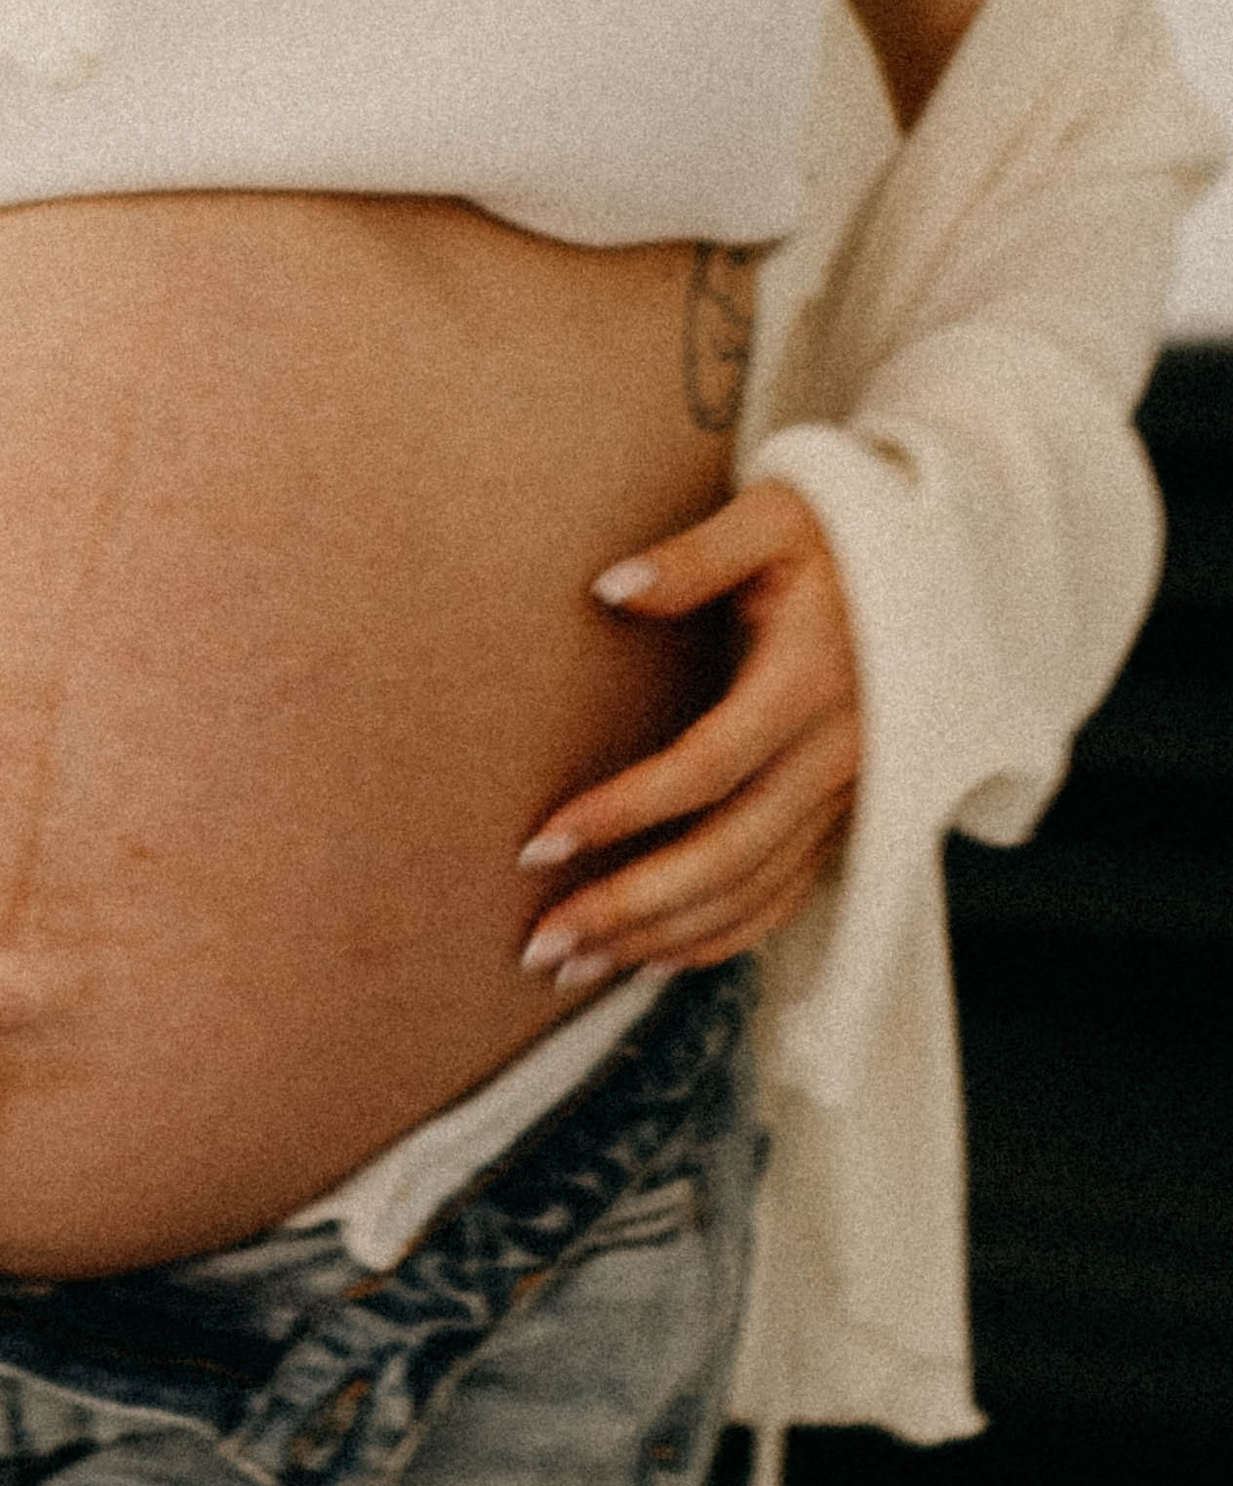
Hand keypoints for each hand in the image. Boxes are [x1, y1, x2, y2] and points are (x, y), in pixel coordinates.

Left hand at [515, 480, 860, 985]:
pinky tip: (651, 960)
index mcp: (809, 684)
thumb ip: (693, 558)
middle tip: (543, 941)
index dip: (626, 812)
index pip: (708, 768)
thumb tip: (609, 587)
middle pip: (728, 855)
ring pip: (754, 893)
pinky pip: (786, 899)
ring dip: (662, 938)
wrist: (943, 564)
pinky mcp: (850, 819)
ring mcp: (848, 797)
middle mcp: (837, 756)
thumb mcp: (771, 519)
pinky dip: (721, 939)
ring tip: (573, 965)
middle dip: (630, 907)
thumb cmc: (840, 533)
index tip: (544, 841)